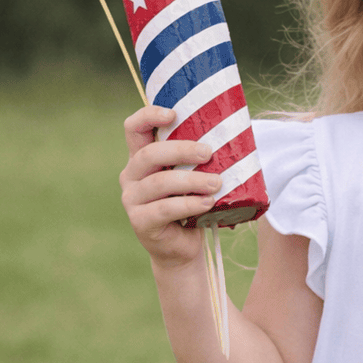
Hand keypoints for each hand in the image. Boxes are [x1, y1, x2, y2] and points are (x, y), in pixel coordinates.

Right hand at [120, 106, 221, 266]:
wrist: (182, 249)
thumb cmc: (190, 207)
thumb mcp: (192, 178)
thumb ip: (196, 160)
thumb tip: (232, 136)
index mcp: (140, 159)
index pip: (134, 128)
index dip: (148, 116)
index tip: (174, 114)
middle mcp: (130, 176)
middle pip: (150, 154)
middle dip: (182, 150)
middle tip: (209, 153)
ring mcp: (132, 199)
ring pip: (159, 183)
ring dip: (192, 180)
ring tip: (216, 183)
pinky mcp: (140, 221)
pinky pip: (165, 209)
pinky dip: (189, 204)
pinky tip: (208, 203)